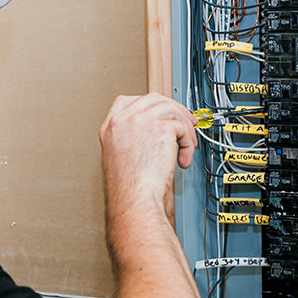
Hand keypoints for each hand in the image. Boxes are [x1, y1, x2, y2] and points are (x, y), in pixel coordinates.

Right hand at [99, 94, 197, 214]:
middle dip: (173, 109)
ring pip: (171, 109)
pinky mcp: (160, 128)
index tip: (160, 114)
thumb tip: (154, 132)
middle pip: (153, 99)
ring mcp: (141, 121)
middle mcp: (124, 119)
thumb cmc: (128, 188)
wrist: (133, 198)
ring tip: (187, 145)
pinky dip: (187, 142)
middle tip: (186, 123)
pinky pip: (182, 126)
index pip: (128, 100)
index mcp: (110, 126)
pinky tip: (183, 158)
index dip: (148, 104)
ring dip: (185, 127)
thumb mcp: (119, 156)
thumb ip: (131, 138)